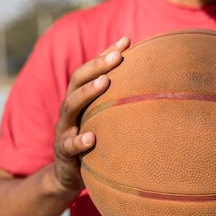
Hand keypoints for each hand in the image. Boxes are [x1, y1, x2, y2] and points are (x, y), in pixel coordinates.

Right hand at [53, 36, 130, 192]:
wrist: (67, 175)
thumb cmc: (92, 142)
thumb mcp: (103, 121)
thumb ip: (118, 104)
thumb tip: (153, 86)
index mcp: (79, 98)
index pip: (91, 70)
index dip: (106, 54)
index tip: (127, 40)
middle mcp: (69, 109)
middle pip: (77, 81)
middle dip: (97, 66)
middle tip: (117, 57)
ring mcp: (64, 130)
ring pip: (70, 106)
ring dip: (87, 92)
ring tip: (104, 82)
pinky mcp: (63, 153)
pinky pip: (68, 145)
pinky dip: (79, 141)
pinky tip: (92, 138)